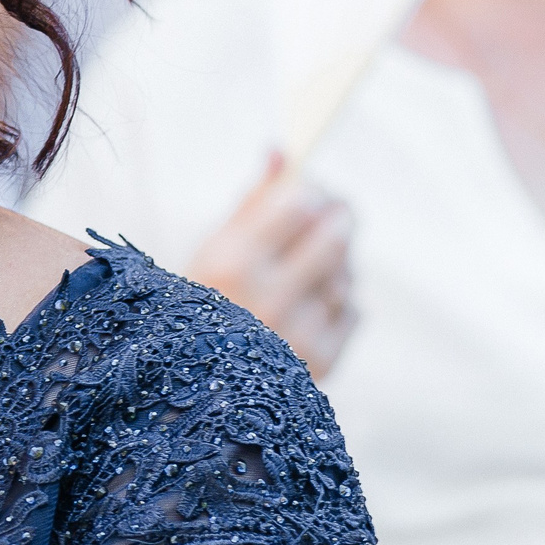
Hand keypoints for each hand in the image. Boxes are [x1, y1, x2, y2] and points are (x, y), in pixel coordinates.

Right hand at [189, 152, 357, 375]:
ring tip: (304, 273)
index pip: (300, 202)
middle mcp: (266, 298)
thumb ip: (252, 201)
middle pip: (335, 234)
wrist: (191, 394)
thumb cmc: (197, 310)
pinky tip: (305, 310)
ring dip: (335, 265)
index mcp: (230, 263)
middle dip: (337, 219)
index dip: (312, 189)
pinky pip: (353, 310)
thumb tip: (282, 149)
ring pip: (347, 273)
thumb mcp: (210, 251)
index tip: (310, 189)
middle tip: (328, 216)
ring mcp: (298, 334)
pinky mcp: (321, 363)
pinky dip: (336, 304)